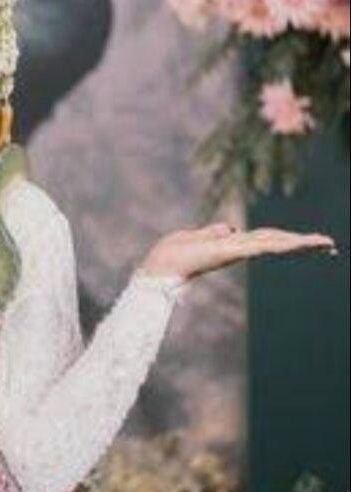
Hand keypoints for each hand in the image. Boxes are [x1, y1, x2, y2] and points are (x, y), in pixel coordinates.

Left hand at [138, 221, 336, 281]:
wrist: (160, 264)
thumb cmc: (173, 251)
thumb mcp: (198, 236)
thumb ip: (215, 231)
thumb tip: (231, 228)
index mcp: (231, 244)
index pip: (266, 239)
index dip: (288, 238)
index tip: (310, 242)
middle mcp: (237, 248)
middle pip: (276, 241)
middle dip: (303, 243)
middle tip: (332, 246)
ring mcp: (235, 250)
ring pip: (274, 243)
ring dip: (300, 242)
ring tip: (326, 243)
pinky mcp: (229, 251)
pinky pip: (258, 245)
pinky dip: (279, 243)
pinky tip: (297, 242)